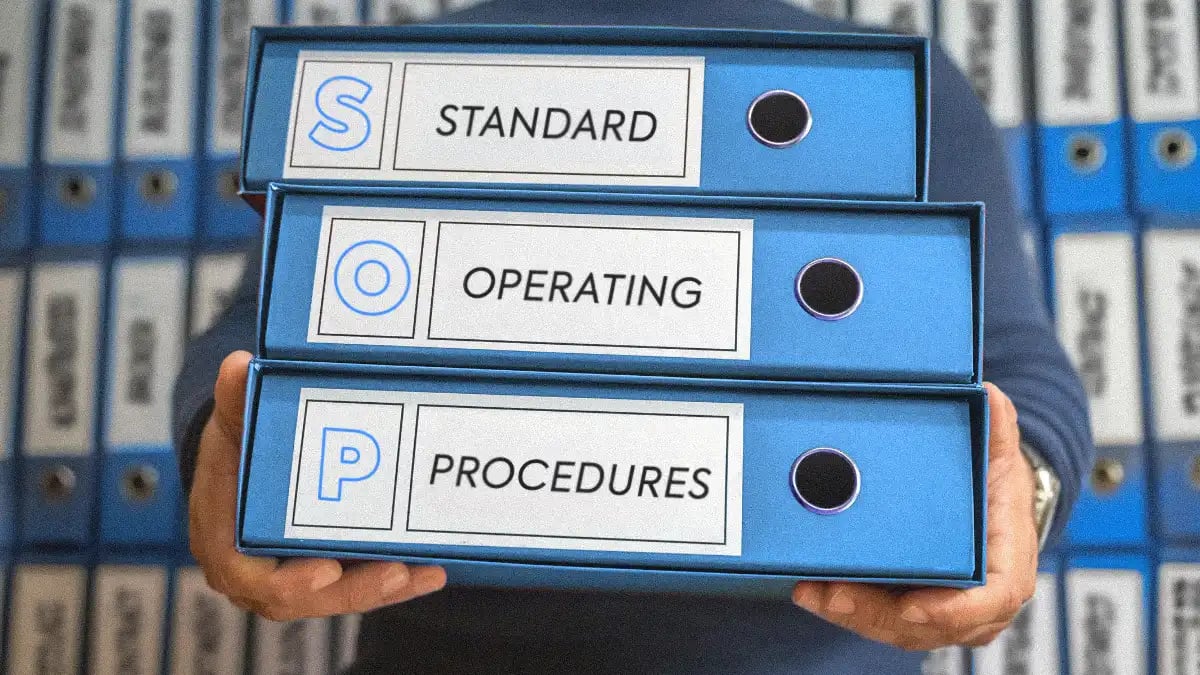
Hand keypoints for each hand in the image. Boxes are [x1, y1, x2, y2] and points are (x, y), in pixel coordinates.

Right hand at [189, 350, 446, 620]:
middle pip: (302, 598)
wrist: (245, 457)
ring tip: (423, 572)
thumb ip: (235, 399)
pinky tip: (429, 570)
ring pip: (334, 598)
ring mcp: (290, 575)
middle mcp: (255, 571)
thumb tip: (237, 367)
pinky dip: (390, 583)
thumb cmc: (237, 445)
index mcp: (224, 542)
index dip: (287, 583)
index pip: (249, 577)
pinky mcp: (322, 572)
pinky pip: (354, 586)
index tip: (326, 572)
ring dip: (381, 590)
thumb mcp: (233, 420)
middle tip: (396, 571)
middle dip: (353, 590)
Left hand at [792, 382, 1038, 649]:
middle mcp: (978, 601)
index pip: (989, 599)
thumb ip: (997, 425)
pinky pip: (883, 620)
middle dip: (876, 613)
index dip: (952, 609)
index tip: (914, 606)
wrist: (994, 506)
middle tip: (832, 593)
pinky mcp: (915, 609)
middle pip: (929, 623)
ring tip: (811, 592)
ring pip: (899, 628)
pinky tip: (814, 591)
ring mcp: (944, 611)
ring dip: (853, 615)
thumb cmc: (997, 486)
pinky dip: (849, 610)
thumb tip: (987, 393)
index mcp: (1007, 566)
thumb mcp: (1001, 453)